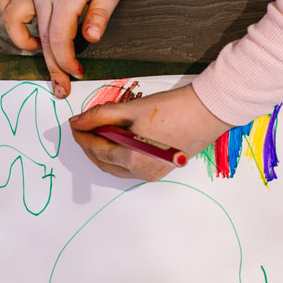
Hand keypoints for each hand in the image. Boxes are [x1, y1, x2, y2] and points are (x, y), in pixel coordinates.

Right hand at [0, 0, 121, 97]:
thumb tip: (89, 39)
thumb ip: (99, 13)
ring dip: (24, 42)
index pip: (59, 37)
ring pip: (12, 21)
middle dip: (51, 67)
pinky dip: (11, 17)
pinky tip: (28, 26)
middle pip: (40, 38)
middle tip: (61, 88)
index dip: (65, 61)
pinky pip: (6, 2)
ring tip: (43, 50)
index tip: (77, 74)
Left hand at [69, 84, 230, 180]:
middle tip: (82, 128)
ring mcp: (153, 173)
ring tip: (99, 132)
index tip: (74, 123)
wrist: (208, 111)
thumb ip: (100, 116)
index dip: (81, 135)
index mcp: (134, 158)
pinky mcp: (160, 169)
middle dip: (90, 146)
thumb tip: (78, 122)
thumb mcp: (131, 109)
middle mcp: (142, 172)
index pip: (97, 149)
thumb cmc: (174, 109)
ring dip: (103, 151)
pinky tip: (117, 138)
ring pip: (116, 167)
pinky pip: (130, 166)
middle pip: (104, 163)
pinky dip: (118, 154)